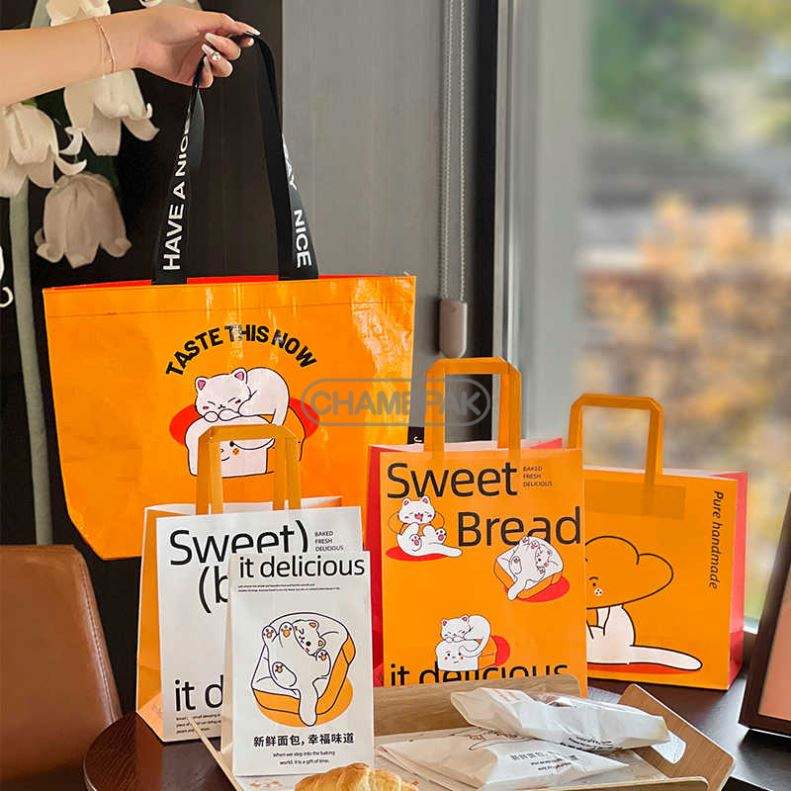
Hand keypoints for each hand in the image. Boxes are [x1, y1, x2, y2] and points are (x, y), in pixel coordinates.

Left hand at [127, 6, 257, 87]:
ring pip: (224, 69)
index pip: (232, 35)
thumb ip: (222, 22)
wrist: (141, 40)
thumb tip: (243, 26)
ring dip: (220, 63)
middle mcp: (205, 45)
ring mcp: (199, 62)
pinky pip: (209, 81)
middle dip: (227, 50)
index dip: (242, 37)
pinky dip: (207, 75)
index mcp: (208, 29)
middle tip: (213, 43)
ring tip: (206, 55)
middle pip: (232, 54)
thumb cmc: (161, 24)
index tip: (247, 38)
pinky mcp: (192, 77)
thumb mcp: (197, 18)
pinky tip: (200, 68)